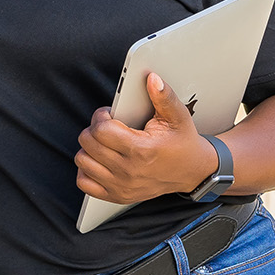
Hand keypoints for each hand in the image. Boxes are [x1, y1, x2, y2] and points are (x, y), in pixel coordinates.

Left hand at [74, 72, 218, 203]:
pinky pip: (84, 183)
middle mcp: (128, 170)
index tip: (108, 114)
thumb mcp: (178, 116)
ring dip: (88, 148)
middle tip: (107, 126)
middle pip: (88, 143)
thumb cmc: (183, 143)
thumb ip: (164, 96)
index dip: (101, 116)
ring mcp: (121, 186)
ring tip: (104, 142)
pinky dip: (87, 169)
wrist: (192, 172)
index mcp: (141, 150)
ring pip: (82, 161)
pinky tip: (99, 160)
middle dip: (93, 129)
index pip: (101, 130)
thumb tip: (152, 79)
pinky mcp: (117, 195)